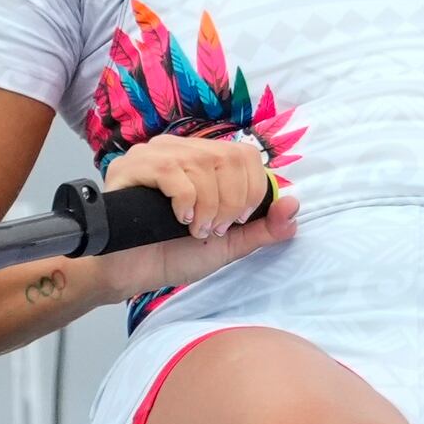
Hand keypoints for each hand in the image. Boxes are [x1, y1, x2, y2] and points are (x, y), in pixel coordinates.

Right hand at [95, 127, 295, 299]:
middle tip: (216, 228)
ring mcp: (152, 154)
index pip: (245, 154)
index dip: (251, 189)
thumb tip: (295, 205)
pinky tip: (179, 219)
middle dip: (231, 201)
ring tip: (195, 229)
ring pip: (202, 164)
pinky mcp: (130, 167)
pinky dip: (185, 200)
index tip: (237, 221)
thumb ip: (262, 228)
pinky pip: (172, 171)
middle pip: (228, 157)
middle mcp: (178, 149)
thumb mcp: (229, 244)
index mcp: (202, 160)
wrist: (128, 274)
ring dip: (208, 205)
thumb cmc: (173, 254)